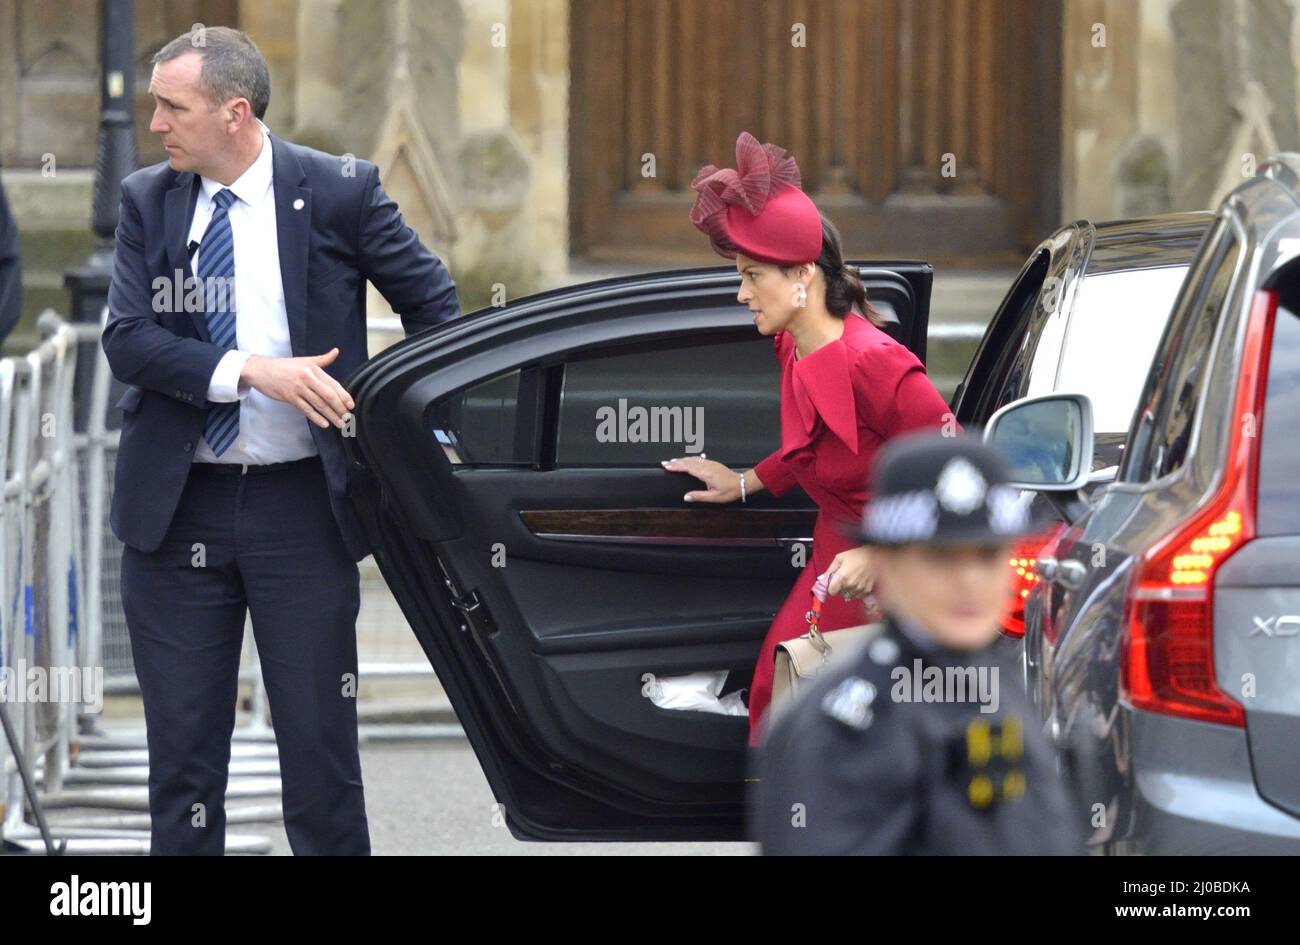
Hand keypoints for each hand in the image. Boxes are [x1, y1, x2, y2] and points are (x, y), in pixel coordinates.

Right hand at [240, 348, 354, 428]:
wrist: (261, 370)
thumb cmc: (284, 366)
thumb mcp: (304, 360)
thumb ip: (322, 359)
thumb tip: (336, 351)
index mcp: (313, 369)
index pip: (333, 384)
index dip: (343, 396)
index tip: (351, 405)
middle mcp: (307, 378)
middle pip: (328, 395)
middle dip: (340, 408)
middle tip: (348, 417)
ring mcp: (298, 388)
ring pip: (318, 404)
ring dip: (331, 415)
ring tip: (340, 423)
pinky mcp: (289, 397)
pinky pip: (305, 409)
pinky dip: (316, 417)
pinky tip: (324, 424)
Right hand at [660, 453, 740, 502]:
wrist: (742, 483)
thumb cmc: (730, 491)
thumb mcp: (714, 497)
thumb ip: (699, 496)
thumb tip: (686, 497)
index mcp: (706, 474)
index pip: (688, 468)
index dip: (676, 466)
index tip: (667, 465)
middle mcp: (707, 466)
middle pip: (688, 462)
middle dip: (675, 462)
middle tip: (664, 463)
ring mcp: (710, 463)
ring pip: (693, 459)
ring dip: (682, 460)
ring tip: (672, 461)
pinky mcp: (713, 463)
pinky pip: (698, 459)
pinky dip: (689, 459)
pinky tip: (686, 460)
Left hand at [827, 546, 874, 599]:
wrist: (875, 556)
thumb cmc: (857, 555)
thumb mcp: (839, 558)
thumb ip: (829, 570)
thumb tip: (822, 580)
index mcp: (842, 578)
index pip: (831, 592)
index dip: (831, 587)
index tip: (833, 582)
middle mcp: (851, 586)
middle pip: (840, 593)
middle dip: (839, 587)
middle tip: (844, 577)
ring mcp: (860, 589)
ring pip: (848, 595)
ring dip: (848, 590)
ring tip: (852, 579)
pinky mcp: (867, 590)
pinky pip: (858, 596)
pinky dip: (856, 591)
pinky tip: (858, 582)